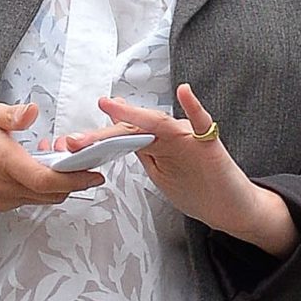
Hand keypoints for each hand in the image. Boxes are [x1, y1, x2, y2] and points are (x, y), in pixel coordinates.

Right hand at [0, 103, 104, 211]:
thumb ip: (11, 115)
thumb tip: (33, 111)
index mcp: (0, 160)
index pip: (46, 179)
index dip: (75, 179)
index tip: (93, 173)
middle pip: (49, 193)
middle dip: (72, 181)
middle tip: (80, 162)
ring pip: (40, 198)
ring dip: (55, 183)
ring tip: (55, 159)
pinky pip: (26, 199)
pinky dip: (39, 187)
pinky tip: (35, 168)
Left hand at [58, 85, 299, 253]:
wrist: (232, 208)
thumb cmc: (199, 190)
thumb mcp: (161, 174)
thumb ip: (144, 153)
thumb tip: (116, 139)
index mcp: (155, 146)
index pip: (121, 138)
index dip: (94, 141)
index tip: (68, 146)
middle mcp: (169, 136)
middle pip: (131, 130)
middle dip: (100, 136)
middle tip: (73, 141)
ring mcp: (189, 139)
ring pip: (157, 124)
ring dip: (132, 115)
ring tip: (109, 106)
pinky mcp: (209, 146)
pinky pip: (201, 124)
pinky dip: (193, 108)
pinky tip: (185, 92)